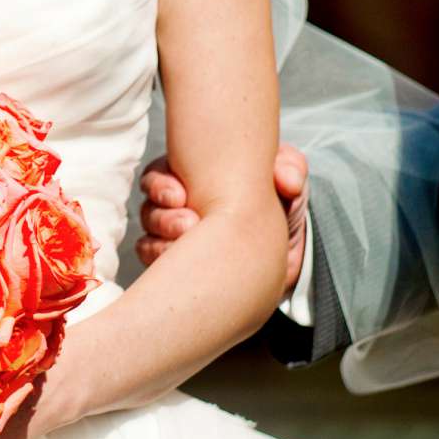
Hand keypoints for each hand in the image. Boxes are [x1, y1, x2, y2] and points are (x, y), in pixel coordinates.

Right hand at [137, 143, 309, 295]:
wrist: (284, 256)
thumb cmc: (280, 210)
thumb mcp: (288, 185)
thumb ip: (290, 171)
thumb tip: (286, 180)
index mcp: (195, 180)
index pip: (159, 175)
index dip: (161, 185)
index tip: (179, 195)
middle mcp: (177, 207)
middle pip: (150, 208)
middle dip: (164, 217)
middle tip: (189, 224)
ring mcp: (173, 238)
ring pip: (149, 237)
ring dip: (164, 242)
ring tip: (190, 245)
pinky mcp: (176, 267)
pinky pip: (154, 264)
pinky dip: (162, 264)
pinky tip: (183, 267)